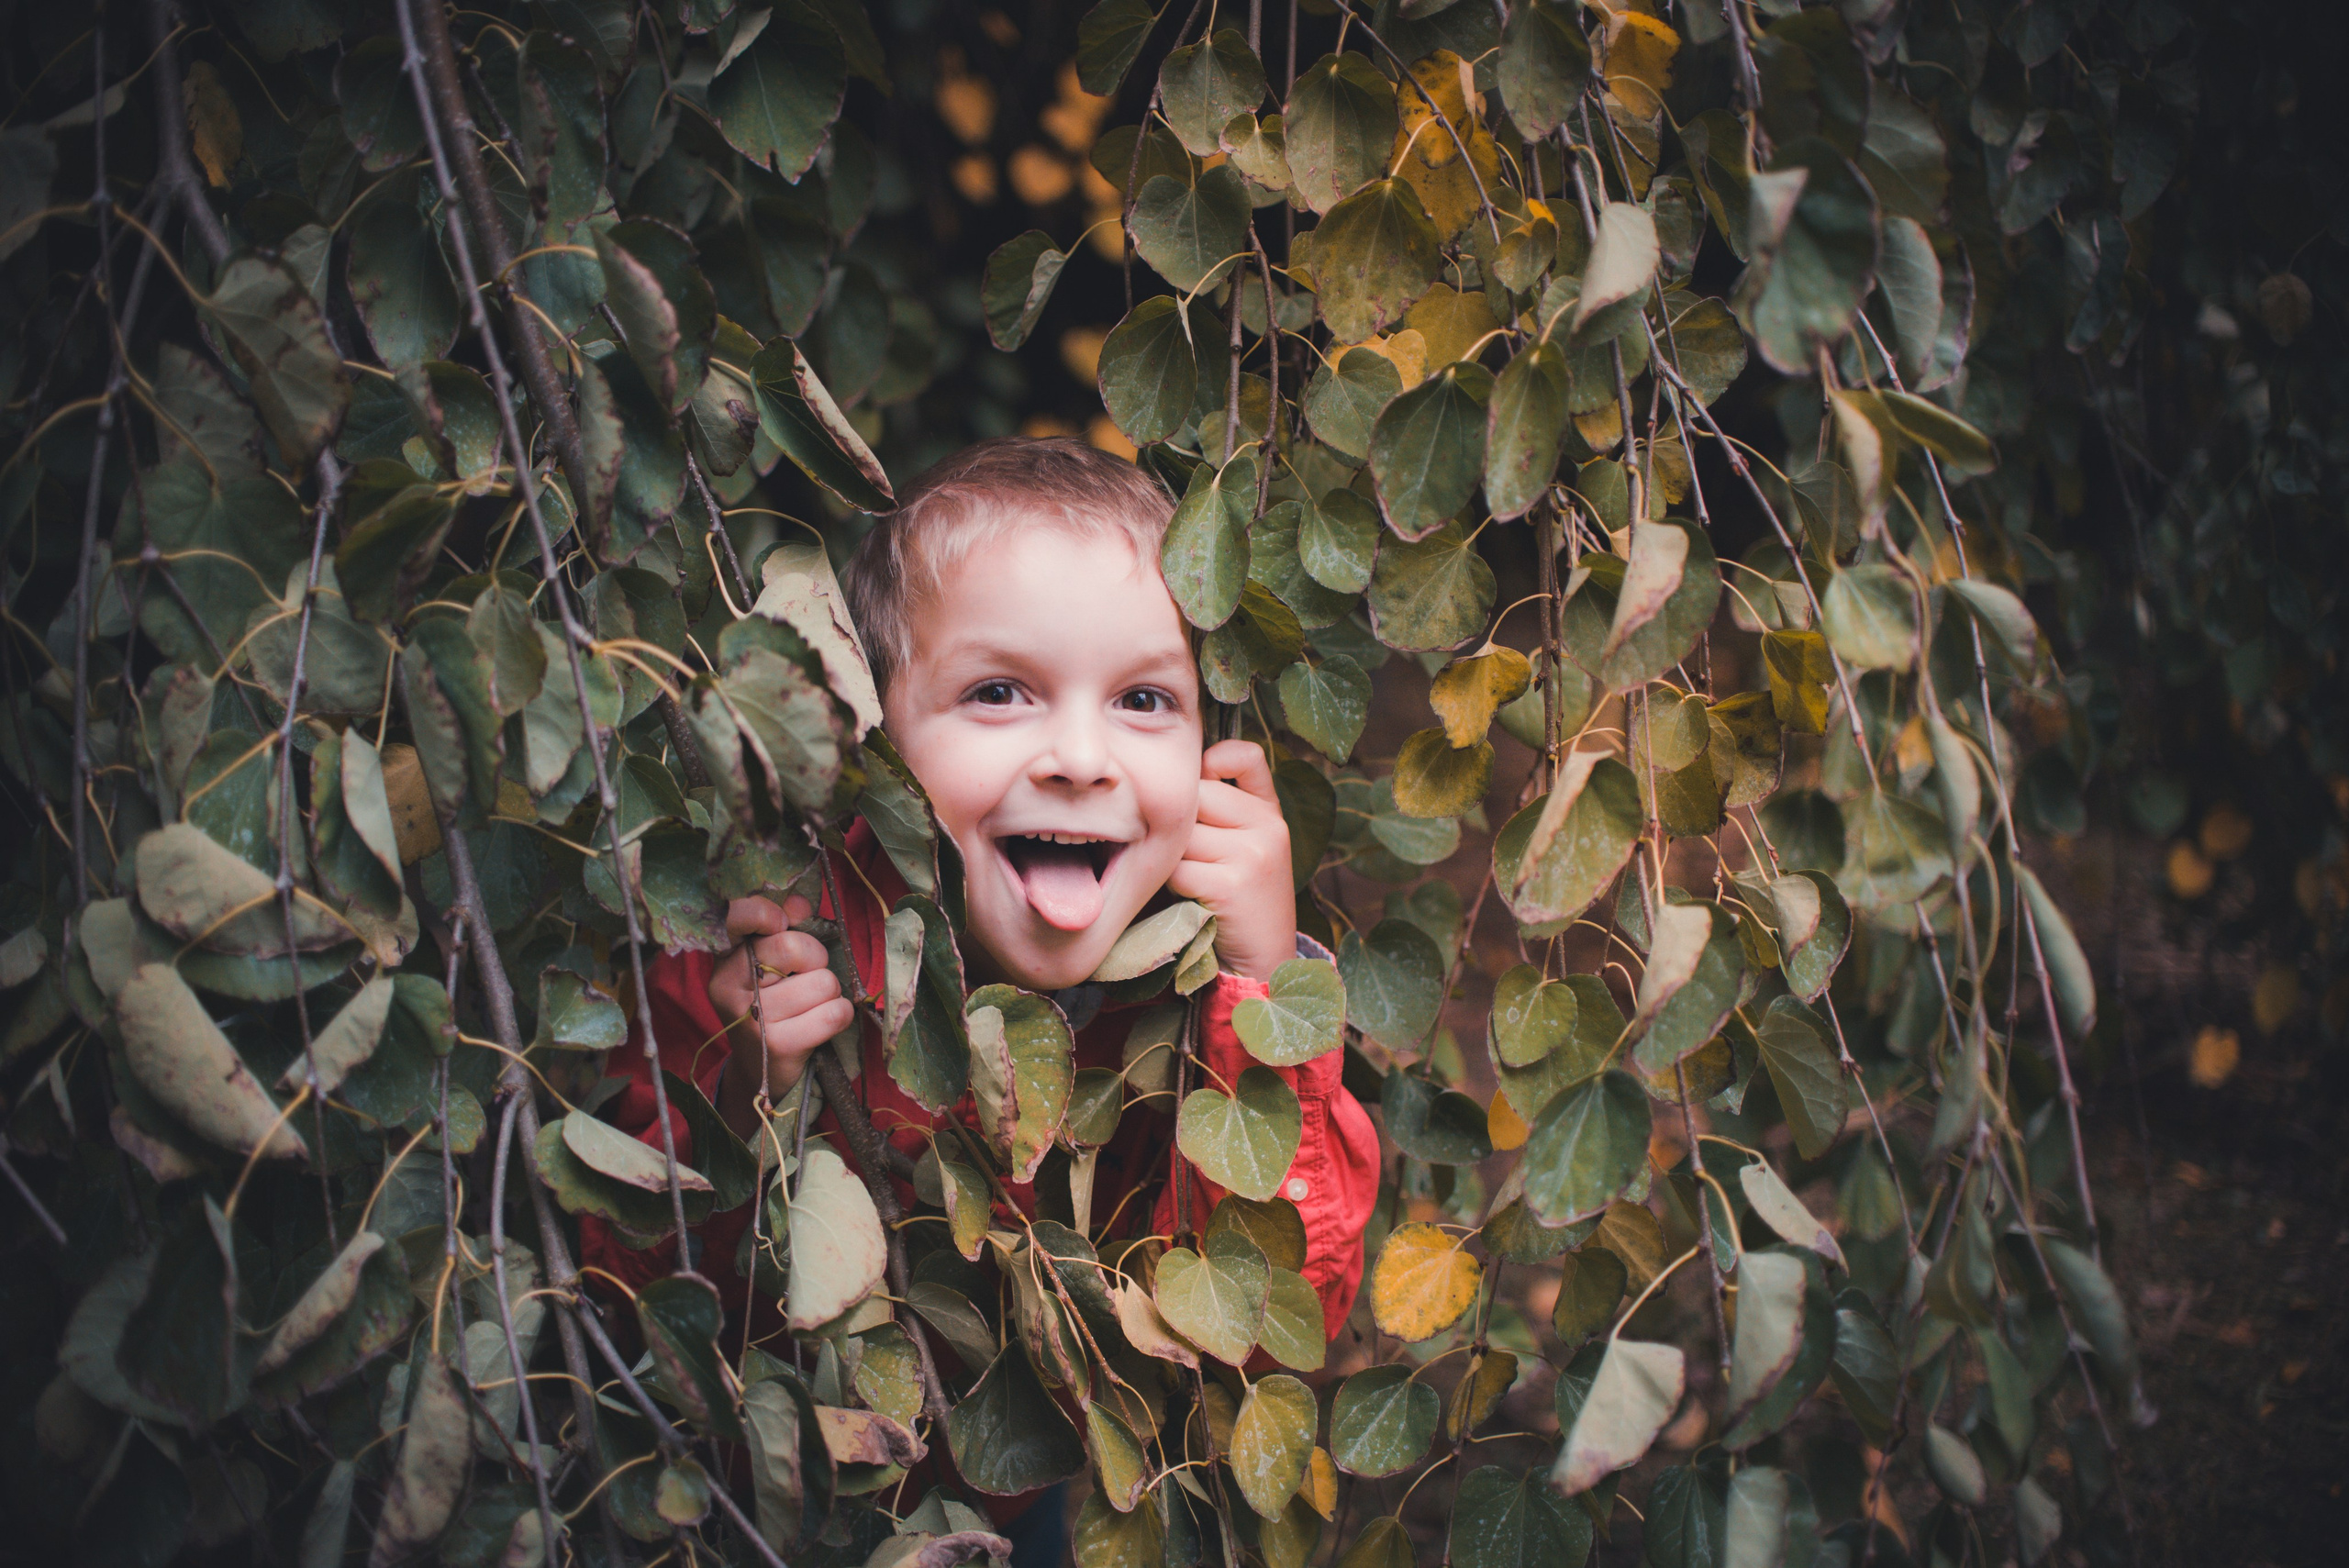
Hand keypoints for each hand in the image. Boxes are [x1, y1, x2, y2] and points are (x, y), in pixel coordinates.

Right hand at [711, 894, 857, 1140]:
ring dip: (829, 993)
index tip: (779, 925)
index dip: (769, 913)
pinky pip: (834, 1013)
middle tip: (804, 978)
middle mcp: (729, 986)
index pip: (740, 914)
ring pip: (823, 981)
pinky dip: (839, 1016)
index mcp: (725, 959)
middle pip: (795, 946)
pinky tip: (819, 1025)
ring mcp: (752, 1018)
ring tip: (809, 1006)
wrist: (759, 1071)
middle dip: (815, 959)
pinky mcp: (778, 1047)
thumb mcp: (768, 964)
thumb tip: (799, 903)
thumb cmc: (771, 1005)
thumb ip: (783, 928)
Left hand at [1167, 739, 1296, 982]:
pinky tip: (1191, 900)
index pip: (1245, 755)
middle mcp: (1269, 827)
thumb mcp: (1247, 846)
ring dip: (1172, 859)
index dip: (1215, 760)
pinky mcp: (1231, 885)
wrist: (1263, 964)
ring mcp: (1253, 854)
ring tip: (1192, 881)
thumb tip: (1170, 776)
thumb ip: (1224, 808)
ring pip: (1181, 834)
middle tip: (1191, 857)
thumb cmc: (1241, 902)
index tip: (1203, 783)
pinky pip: (1177, 869)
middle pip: (1196, 796)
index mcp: (1271, 812)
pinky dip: (1173, 886)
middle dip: (1181, 825)